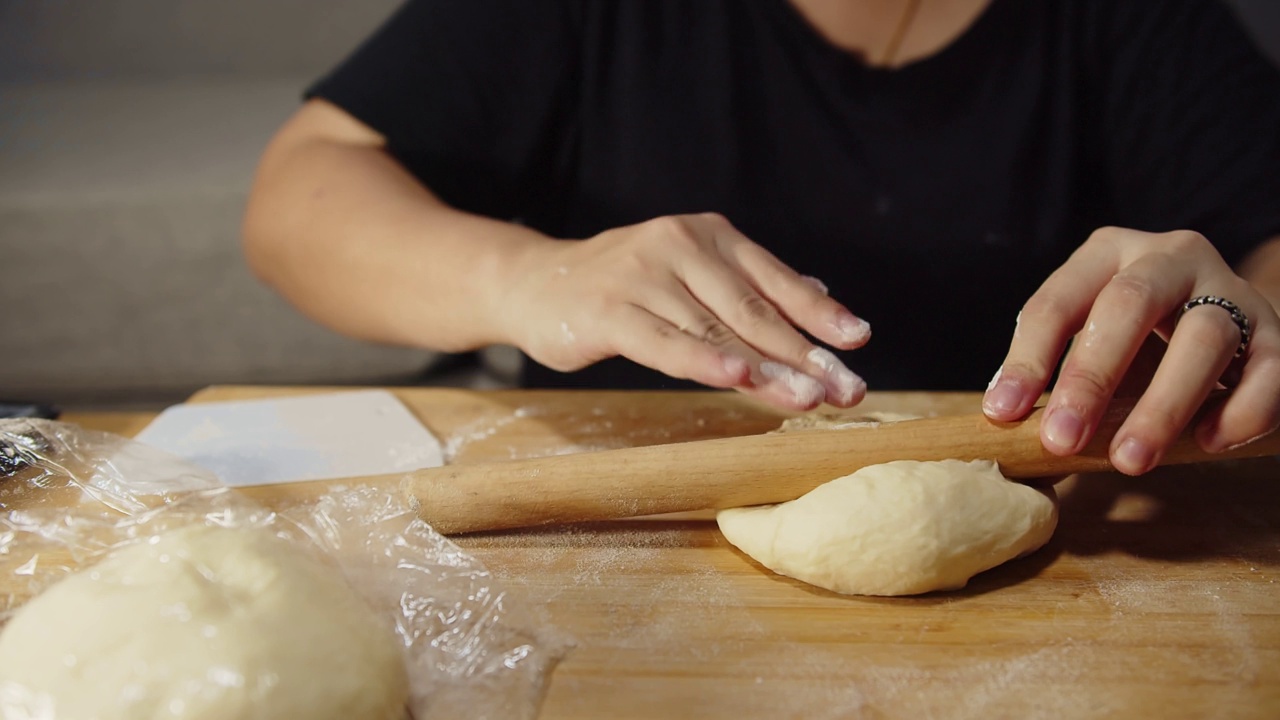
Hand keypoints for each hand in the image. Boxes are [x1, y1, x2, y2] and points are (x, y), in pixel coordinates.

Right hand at [501, 213, 870, 409]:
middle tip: (845, 388)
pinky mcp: (610, 311)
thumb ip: (746, 285)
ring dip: (767, 367)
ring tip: (808, 397)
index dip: (818, 312)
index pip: (774, 279)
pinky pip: (666, 341)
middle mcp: (680, 246)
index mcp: (708, 235)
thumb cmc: (622, 286)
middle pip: (754, 309)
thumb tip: (816, 292)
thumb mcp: (687, 275)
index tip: (858, 341)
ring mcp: (643, 276)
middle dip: (804, 353)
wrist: (535, 284)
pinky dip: (704, 360)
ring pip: (717, 329)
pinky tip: (739, 376)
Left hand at [983, 227, 1279, 474]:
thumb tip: (1005, 424)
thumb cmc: (1139, 344)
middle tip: (1063, 441)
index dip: (1027, 360)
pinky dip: (1240, 409)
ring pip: (1203, 337)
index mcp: (1107, 254)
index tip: (1003, 414)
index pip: (1057, 302)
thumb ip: (1056, 379)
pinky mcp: (1276, 332)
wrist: (1229, 330)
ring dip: (1162, 405)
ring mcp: (1229, 289)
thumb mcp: (1092, 344)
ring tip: (1130, 460)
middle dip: (1091, 377)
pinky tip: (1209, 442)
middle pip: (1129, 304)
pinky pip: (1269, 368)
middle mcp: (1170, 257)